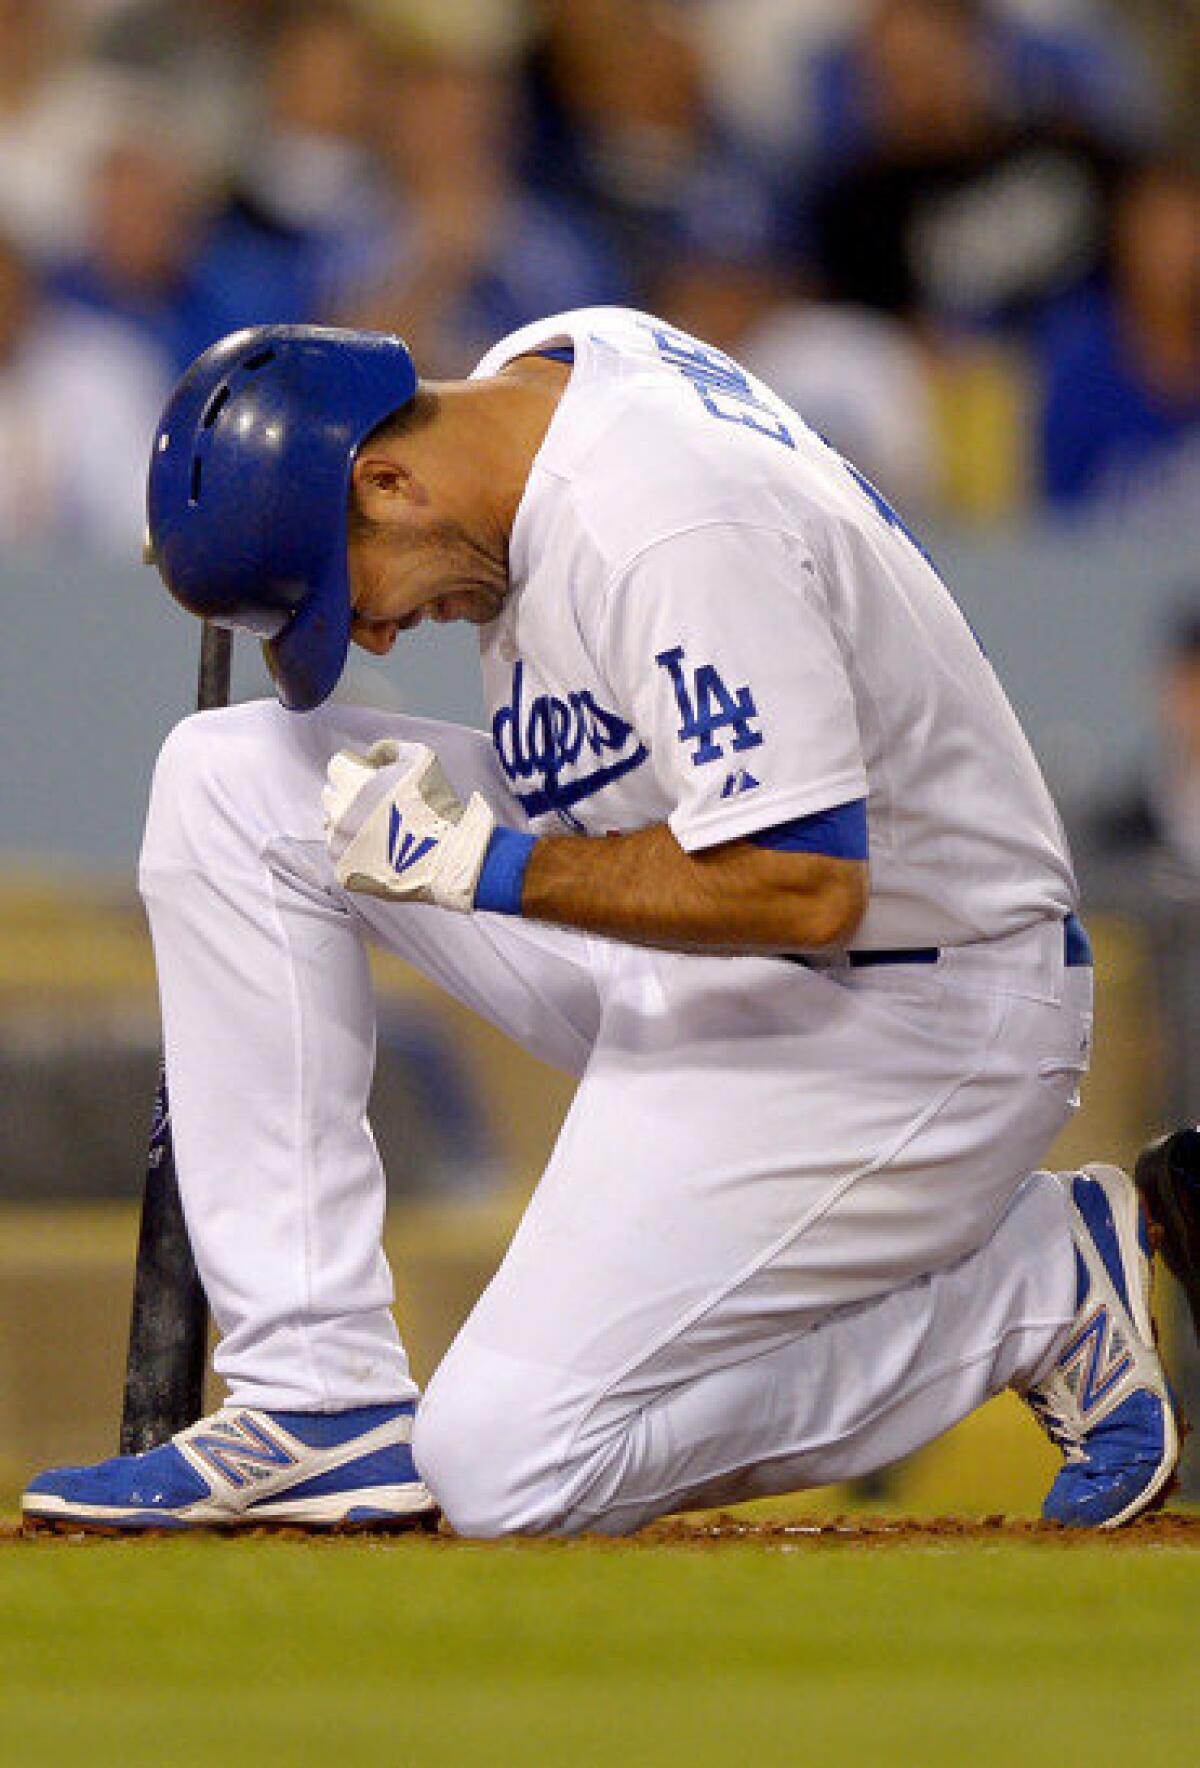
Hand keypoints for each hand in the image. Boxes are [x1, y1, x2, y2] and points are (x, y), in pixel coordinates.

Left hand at [322, 740, 495, 911]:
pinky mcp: (344, 871)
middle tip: (379, 804)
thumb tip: (370, 756)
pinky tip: (380, 850)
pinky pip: (341, 853)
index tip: (374, 776)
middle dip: (351, 793)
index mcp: (355, 785)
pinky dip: (355, 849)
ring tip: (380, 829)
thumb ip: (388, 748)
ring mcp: (340, 846)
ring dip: (350, 822)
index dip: (358, 767)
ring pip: (333, 825)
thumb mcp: (421, 758)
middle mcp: (340, 815)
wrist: (448, 859)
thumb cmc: (437, 808)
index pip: (338, 766)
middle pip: (332, 795)